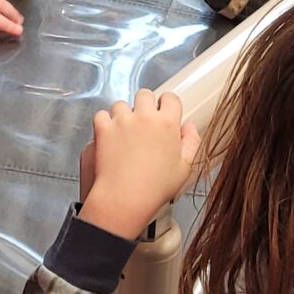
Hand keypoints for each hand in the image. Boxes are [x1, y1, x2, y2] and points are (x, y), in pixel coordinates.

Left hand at [79, 89, 201, 239]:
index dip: (166, 105)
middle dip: (144, 105)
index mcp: (168, 123)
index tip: (162, 113)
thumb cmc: (155, 188)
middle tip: (142, 123)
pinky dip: (104, 123)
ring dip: (122, 114)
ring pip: (121, 104)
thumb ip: (191, 142)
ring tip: (124, 133)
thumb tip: (189, 126)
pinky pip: (101, 115)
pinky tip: (109, 136)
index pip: (170, 98)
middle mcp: (145, 117)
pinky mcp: (103, 128)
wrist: (125, 198)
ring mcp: (122, 121)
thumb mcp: (184, 168)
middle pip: (144, 95)